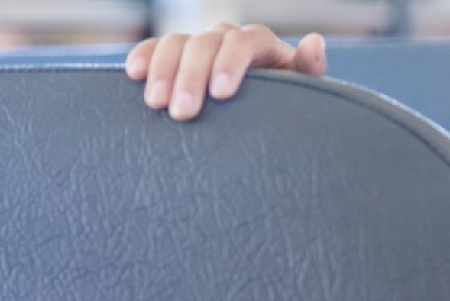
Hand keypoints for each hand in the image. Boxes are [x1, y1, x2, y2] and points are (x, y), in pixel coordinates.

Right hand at [125, 23, 326, 120]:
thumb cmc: (287, 103)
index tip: (221, 94)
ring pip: (176, 43)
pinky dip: (144, 57)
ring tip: (156, 103)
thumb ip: (308, 68)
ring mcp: (199, 45)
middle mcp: (226, 37)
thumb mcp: (301, 90)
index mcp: (258, 42)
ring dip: (164, 71)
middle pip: (204, 44)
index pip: (242, 43)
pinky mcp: (176, 57)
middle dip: (191, 77)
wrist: (263, 115)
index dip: (230, 64)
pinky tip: (135, 74)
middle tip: (183, 113)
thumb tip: (315, 41)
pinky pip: (156, 48)